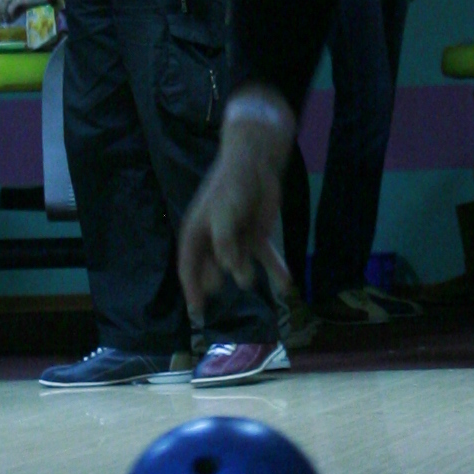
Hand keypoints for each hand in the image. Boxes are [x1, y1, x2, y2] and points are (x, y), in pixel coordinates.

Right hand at [179, 104, 289, 314]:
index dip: (191, 289)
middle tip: (219, 290)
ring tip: (251, 280)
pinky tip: (285, 283)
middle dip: (215, 281)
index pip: (188, 266)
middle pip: (212, 268)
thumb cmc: (231, 186)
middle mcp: (214, 239)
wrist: (257, 162)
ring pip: (239, 265)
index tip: (196, 311)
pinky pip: (264, 257)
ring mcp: (236, 238)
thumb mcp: (223, 216)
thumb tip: (232, 271)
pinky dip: (274, 269)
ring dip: (245, 275)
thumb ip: (225, 245)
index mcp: (196, 233)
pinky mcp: (257, 235)